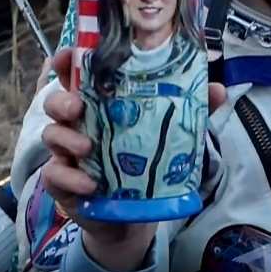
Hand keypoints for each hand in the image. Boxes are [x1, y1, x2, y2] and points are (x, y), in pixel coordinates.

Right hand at [38, 48, 226, 266]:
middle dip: (62, 100)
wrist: (133, 215)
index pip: (77, 74)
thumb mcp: (172, 133)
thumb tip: (218, 89)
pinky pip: (55, 175)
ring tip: (88, 148)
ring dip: (66, 138)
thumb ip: (193, 109)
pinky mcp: (63, 183)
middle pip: (56, 101)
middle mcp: (79, 123)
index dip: (68, 61)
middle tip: (78, 107)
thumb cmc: (147, 161)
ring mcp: (68, 152)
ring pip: (52, 135)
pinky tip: (90, 184)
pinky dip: (69, 179)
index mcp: (100, 103)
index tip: (68, 56)